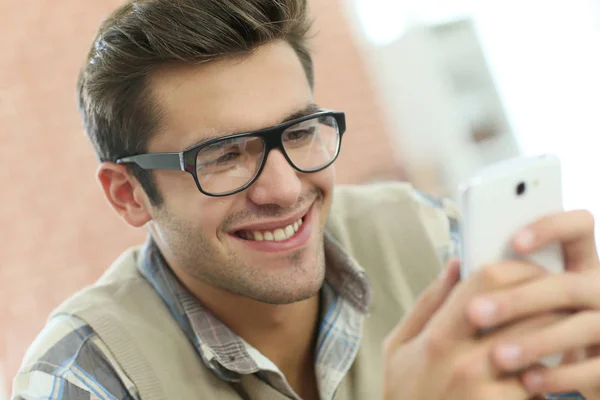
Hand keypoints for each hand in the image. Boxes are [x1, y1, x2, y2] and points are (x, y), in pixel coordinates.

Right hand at [383, 258, 553, 399]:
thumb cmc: (406, 394)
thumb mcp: (399, 346)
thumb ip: (428, 303)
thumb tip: (455, 263)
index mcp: (438, 336)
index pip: (489, 280)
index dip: (518, 268)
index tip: (530, 269)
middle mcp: (464, 362)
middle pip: (529, 312)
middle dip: (549, 302)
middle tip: (554, 300)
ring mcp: (488, 392)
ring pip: (542, 348)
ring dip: (552, 337)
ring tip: (548, 335)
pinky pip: (541, 386)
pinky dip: (544, 376)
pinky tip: (534, 374)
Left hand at [466, 210, 599, 397]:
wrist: (553, 381)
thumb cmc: (520, 334)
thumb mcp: (506, 306)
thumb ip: (485, 285)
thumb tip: (455, 264)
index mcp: (574, 265)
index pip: (578, 228)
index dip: (552, 228)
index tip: (514, 242)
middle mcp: (596, 290)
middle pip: (567, 285)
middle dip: (520, 300)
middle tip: (476, 313)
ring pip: (582, 325)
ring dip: (537, 341)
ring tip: (497, 356)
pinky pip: (595, 368)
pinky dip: (560, 376)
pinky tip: (527, 382)